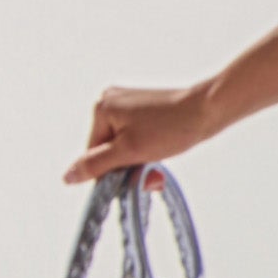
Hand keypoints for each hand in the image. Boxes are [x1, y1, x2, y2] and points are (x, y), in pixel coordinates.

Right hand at [64, 81, 217, 186]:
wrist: (209, 110)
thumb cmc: (174, 126)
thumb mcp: (130, 152)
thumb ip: (97, 165)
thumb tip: (68, 176)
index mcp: (101, 107)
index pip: (92, 154)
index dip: (111, 171)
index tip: (131, 176)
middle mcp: (111, 101)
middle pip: (108, 150)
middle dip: (128, 166)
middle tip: (150, 172)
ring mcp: (128, 104)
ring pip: (123, 146)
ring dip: (139, 161)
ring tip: (158, 159)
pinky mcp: (144, 109)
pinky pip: (135, 137)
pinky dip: (147, 150)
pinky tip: (162, 149)